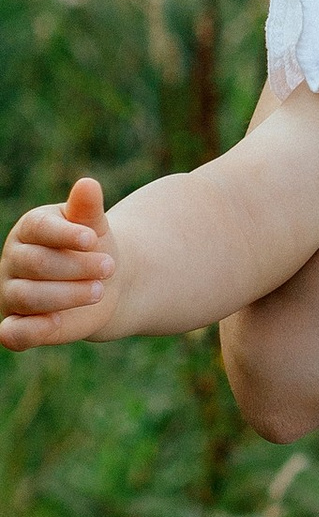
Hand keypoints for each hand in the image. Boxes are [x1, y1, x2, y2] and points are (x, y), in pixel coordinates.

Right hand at [3, 177, 119, 346]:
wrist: (103, 283)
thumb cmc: (94, 248)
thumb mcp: (94, 227)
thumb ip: (87, 208)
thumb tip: (88, 184)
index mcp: (30, 229)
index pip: (39, 229)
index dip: (65, 234)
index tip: (93, 240)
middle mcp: (14, 260)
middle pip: (37, 263)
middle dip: (76, 267)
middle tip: (108, 268)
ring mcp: (12, 293)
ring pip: (28, 296)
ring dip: (67, 295)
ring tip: (99, 291)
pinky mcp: (17, 325)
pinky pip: (13, 332)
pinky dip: (31, 331)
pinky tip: (57, 322)